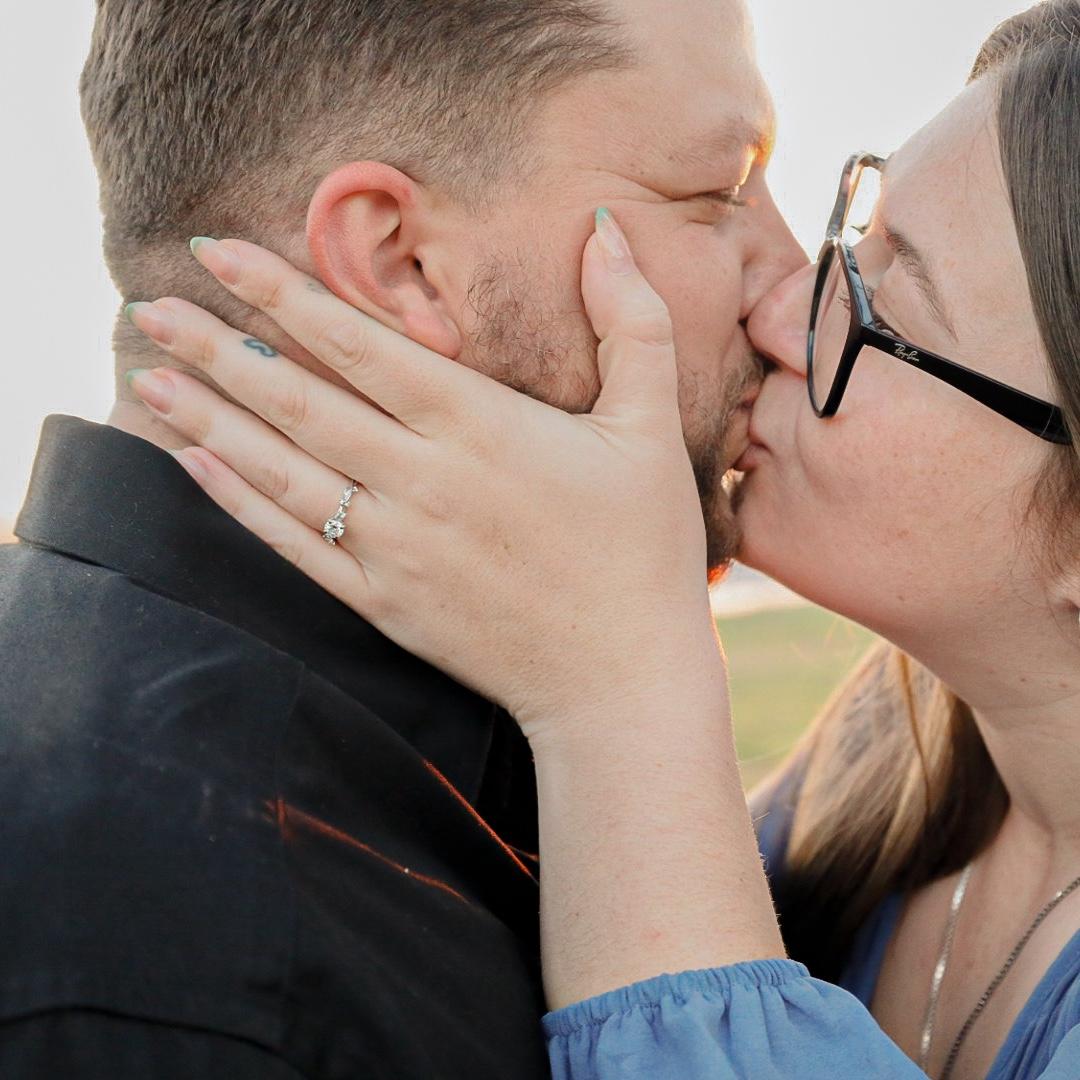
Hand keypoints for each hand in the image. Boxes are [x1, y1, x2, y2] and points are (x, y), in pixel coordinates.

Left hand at [126, 211, 721, 742]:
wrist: (620, 679)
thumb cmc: (642, 550)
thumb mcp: (652, 427)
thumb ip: (632, 323)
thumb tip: (608, 229)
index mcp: (481, 427)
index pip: (359, 344)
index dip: (282, 293)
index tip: (216, 252)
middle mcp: (423, 482)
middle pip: (299, 402)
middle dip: (217, 348)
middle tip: (149, 304)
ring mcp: (394, 548)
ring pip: (281, 471)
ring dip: (208, 421)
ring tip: (145, 377)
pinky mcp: (382, 601)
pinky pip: (294, 545)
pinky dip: (239, 503)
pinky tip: (195, 466)